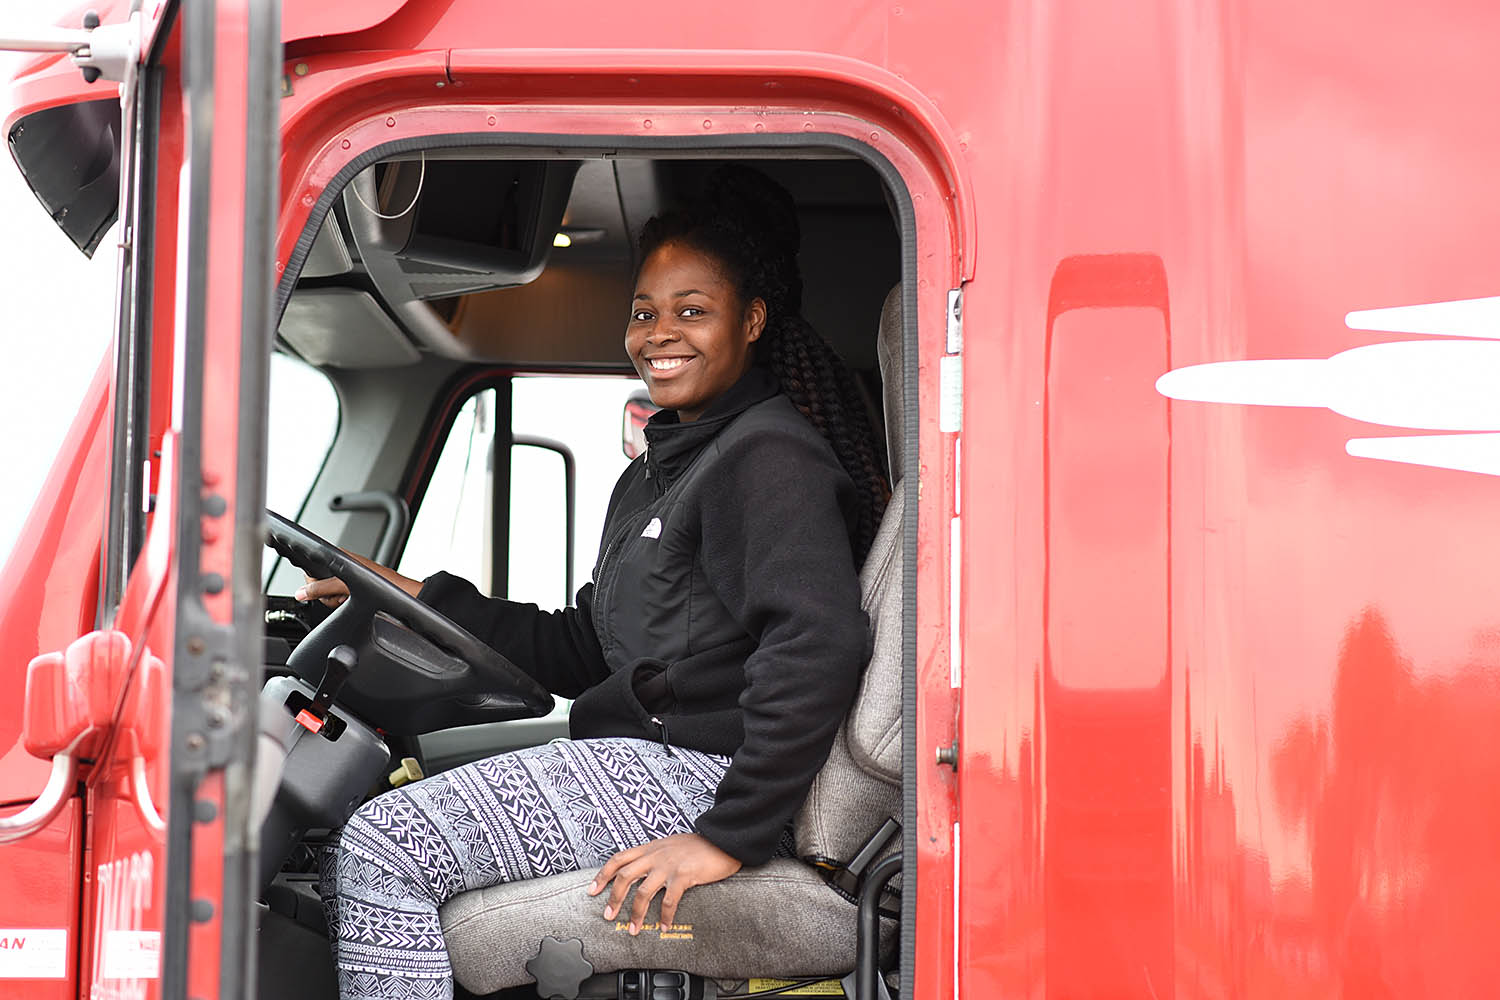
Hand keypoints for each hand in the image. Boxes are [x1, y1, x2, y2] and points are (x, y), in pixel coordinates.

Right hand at [294, 551, 421, 607]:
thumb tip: (301, 592)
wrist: (402, 596)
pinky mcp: (351, 590)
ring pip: (327, 594)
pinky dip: (342, 603)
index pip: (310, 569)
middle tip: (340, 594)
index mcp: (339, 557)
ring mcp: (346, 579)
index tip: (320, 588)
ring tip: (348, 597)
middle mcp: (342, 566)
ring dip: (335, 599)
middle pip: (317, 584)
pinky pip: (337, 599)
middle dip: (326, 593)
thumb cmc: (381, 583)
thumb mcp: (343, 585)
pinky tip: (352, 601)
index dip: (312, 582)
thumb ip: (320, 588)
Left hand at [587, 833, 741, 933]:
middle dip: (614, 898)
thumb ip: (656, 856)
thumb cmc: (700, 845)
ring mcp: (669, 865)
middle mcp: (656, 855)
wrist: (723, 839)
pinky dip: (665, 917)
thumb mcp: (671, 845)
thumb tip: (644, 870)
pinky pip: (669, 900)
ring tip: (634, 929)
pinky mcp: (683, 875)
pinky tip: (664, 926)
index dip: (602, 875)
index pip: (619, 859)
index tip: (592, 890)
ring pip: (643, 891)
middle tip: (609, 916)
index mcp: (650, 848)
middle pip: (625, 876)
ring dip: (636, 914)